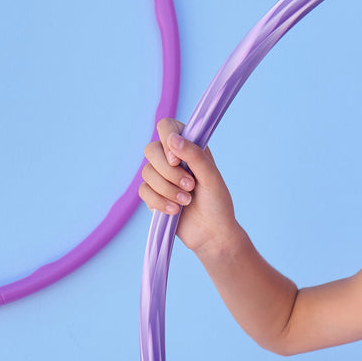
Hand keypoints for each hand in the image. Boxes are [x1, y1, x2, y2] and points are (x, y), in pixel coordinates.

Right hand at [139, 118, 238, 256]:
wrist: (213, 234)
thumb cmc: (217, 203)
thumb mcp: (212, 177)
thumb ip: (195, 155)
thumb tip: (172, 139)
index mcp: (188, 147)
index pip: (166, 126)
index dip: (167, 139)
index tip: (177, 160)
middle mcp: (171, 159)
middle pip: (151, 149)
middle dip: (169, 172)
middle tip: (190, 186)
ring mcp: (160, 177)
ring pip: (146, 172)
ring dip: (168, 189)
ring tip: (187, 201)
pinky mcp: (153, 195)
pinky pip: (144, 191)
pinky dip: (160, 202)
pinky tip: (175, 211)